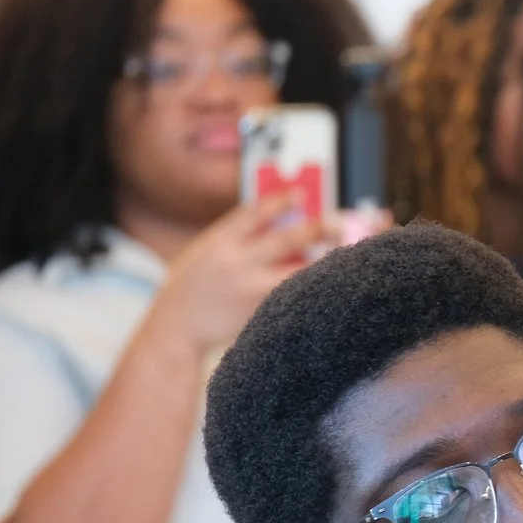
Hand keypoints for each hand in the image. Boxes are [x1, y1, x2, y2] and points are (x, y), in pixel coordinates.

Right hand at [143, 195, 330, 358]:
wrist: (175, 328)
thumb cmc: (193, 288)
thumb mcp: (206, 252)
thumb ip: (239, 239)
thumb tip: (283, 220)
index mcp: (219, 242)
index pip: (255, 213)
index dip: (280, 202)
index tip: (301, 194)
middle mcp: (236, 263)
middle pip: (285, 241)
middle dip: (316, 229)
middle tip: (339, 221)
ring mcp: (250, 291)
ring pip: (297, 274)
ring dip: (325, 263)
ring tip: (347, 255)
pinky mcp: (261, 314)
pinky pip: (294, 299)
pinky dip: (313, 291)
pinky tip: (332, 287)